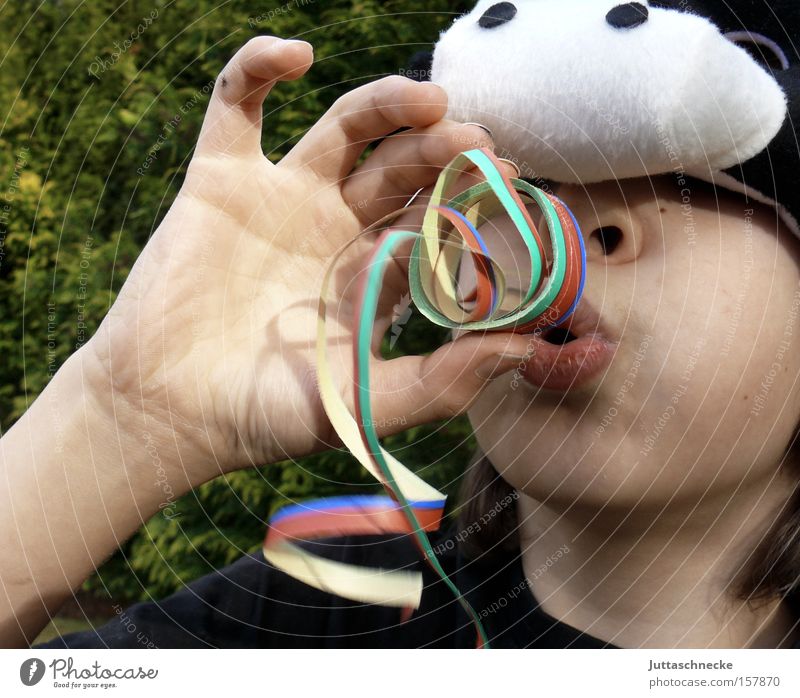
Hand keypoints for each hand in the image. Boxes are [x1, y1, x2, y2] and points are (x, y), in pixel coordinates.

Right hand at [85, 36, 532, 483]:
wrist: (169, 413)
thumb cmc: (265, 417)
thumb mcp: (366, 405)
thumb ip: (443, 384)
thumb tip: (524, 352)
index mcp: (372, 273)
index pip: (434, 215)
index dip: (470, 193)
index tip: (509, 177)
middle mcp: (333, 228)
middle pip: (399, 166)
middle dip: (438, 150)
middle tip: (473, 142)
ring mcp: (279, 198)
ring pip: (342, 127)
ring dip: (384, 104)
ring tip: (426, 100)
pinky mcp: (220, 182)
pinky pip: (235, 106)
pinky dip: (256, 70)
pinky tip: (295, 55)